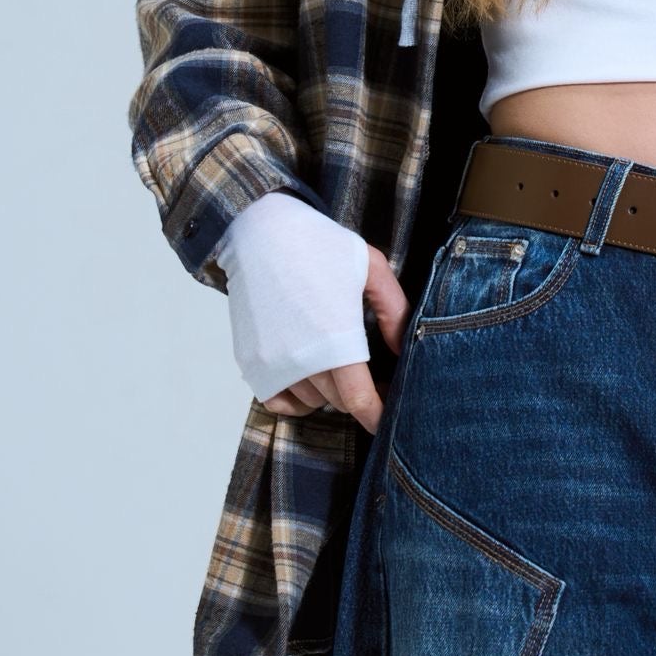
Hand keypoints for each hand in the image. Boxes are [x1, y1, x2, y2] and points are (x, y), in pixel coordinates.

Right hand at [261, 242, 410, 435]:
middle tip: (376, 376)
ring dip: (331, 392)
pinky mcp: (251, 362)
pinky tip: (310, 375)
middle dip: (362, 395)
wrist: (260, 232)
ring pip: (312, 400)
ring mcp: (272, 364)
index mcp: (335, 339)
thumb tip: (404, 349)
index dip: (378, 416)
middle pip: (339, 402)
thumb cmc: (319, 245)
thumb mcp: (371, 268)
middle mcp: (301, 359)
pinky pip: (279, 402)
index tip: (391, 422)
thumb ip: (394, 311)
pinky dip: (297, 398)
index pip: (359, 400)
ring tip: (342, 362)